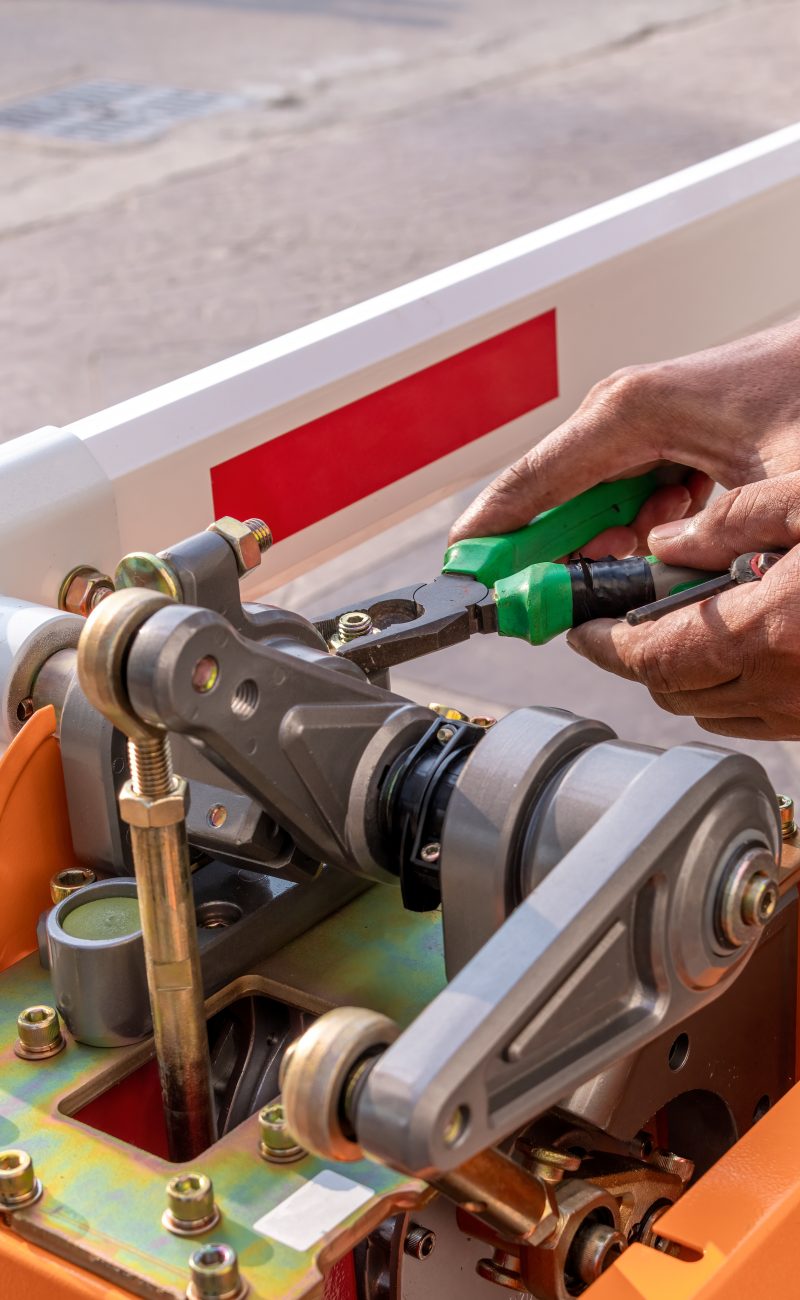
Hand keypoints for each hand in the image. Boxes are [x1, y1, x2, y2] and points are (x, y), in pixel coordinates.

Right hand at [449, 320, 799, 556]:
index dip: (493, 536)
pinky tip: (674, 532)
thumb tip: (652, 573)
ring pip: (591, 497)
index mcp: (633, 409)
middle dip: (556, 553)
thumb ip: (707, 537)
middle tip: (560, 600)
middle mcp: (626, 408)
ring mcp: (643, 417)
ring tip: (644, 558)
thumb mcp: (771, 483)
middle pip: (554, 496)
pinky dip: (638, 523)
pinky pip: (625, 487)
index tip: (462, 577)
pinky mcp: (664, 430)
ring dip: (607, 541)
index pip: (533, 482)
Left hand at [565, 475, 799, 739]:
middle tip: (636, 608)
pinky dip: (729, 687)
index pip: (648, 654)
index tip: (578, 625)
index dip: (601, 642)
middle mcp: (778, 686)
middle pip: (668, 688)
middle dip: (639, 651)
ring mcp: (798, 712)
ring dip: (684, 671)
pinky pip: (749, 717)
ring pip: (705, 709)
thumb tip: (665, 541)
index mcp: (766, 629)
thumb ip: (734, 519)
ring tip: (699, 615)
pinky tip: (747, 641)